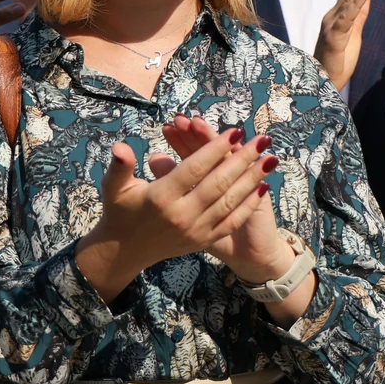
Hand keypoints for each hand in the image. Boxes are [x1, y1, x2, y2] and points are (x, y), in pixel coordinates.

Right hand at [80, 120, 277, 295]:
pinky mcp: (203, 241)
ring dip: (252, 179)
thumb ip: (119, 166)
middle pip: (218, 183)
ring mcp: (195, 230)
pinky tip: (263, 188)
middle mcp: (181, 215)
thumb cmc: (120, 212)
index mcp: (160, 197)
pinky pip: (230, 222)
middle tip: (262, 139)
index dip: (215, 148)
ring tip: (270, 159)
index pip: (194, 168)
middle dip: (243, 159)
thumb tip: (120, 147)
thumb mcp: (114, 188)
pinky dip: (248, 205)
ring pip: (229, 202)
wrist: (124, 253)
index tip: (235, 130)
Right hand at [313, 0, 384, 89]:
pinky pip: (346, 18)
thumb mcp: (353, 34)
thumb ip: (358, 15)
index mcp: (338, 15)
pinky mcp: (334, 36)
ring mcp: (332, 24)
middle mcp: (333, 15)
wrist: (323, 82)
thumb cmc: (338, 60)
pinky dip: (356, 4)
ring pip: (350, 0)